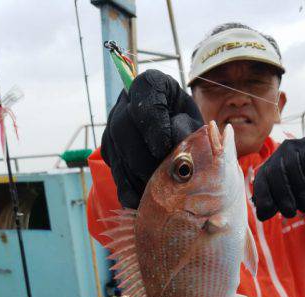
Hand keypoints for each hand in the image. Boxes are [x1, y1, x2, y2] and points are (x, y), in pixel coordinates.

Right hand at [101, 69, 203, 208]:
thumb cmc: (187, 127)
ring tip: (155, 195)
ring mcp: (113, 128)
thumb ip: (189, 130)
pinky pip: (115, 171)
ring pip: (116, 152)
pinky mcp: (109, 151)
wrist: (173, 137)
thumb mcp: (194, 123)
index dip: (152, 122)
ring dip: (136, 176)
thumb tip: (181, 146)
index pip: (145, 94)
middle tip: (160, 178)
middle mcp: (124, 103)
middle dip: (142, 157)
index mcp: (151, 85)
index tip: (163, 147)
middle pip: (123, 127)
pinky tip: (141, 203)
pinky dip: (128, 190)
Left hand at [253, 136, 304, 220]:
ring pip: (294, 168)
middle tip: (290, 213)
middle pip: (275, 173)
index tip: (267, 214)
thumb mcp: (284, 193)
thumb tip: (262, 215)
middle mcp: (277, 156)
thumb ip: (273, 204)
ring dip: (301, 192)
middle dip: (282, 196)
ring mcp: (293, 148)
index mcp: (267, 169)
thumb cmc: (298, 182)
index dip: (262, 197)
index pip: (260, 182)